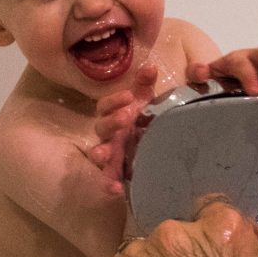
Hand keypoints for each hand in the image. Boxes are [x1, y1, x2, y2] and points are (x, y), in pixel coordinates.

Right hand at [90, 62, 158, 195]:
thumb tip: (150, 66)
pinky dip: (110, 185)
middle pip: (101, 128)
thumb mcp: (146, 98)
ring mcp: (112, 153)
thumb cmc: (147, 116)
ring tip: (103, 155)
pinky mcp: (118, 172)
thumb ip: (146, 83)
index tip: (128, 97)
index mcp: (113, 114)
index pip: (105, 106)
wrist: (158, 140)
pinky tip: (116, 190)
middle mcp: (109, 134)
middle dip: (111, 123)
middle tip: (124, 118)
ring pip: (99, 154)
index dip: (113, 101)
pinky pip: (109, 179)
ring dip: (100, 153)